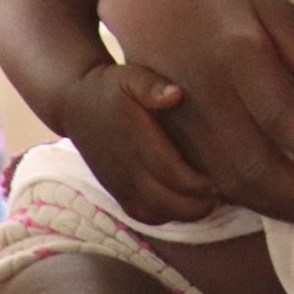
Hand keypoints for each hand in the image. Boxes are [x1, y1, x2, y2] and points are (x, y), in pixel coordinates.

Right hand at [54, 60, 222, 223]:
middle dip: (197, 206)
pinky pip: (142, 216)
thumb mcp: (129, 76)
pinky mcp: (116, 191)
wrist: (73, 103)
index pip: (171, 173)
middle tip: (219, 195)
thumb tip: (176, 95)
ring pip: (155, 213)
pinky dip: (164, 217)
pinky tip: (182, 206)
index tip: (218, 182)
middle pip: (166, 201)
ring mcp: (119, 184)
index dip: (198, 185)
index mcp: (135, 141)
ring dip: (183, 214)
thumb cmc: (109, 87)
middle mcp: (126, 169)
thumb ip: (151, 85)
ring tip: (206, 203)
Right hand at [99, 0, 293, 228]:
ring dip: (272, 208)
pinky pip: (197, 179)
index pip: (279, 116)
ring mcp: (174, 116)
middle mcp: (202, 92)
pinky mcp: (157, 130)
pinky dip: (236, 200)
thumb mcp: (268, 2)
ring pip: (223, 181)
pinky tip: (269, 205)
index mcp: (235, 53)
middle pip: (250, 162)